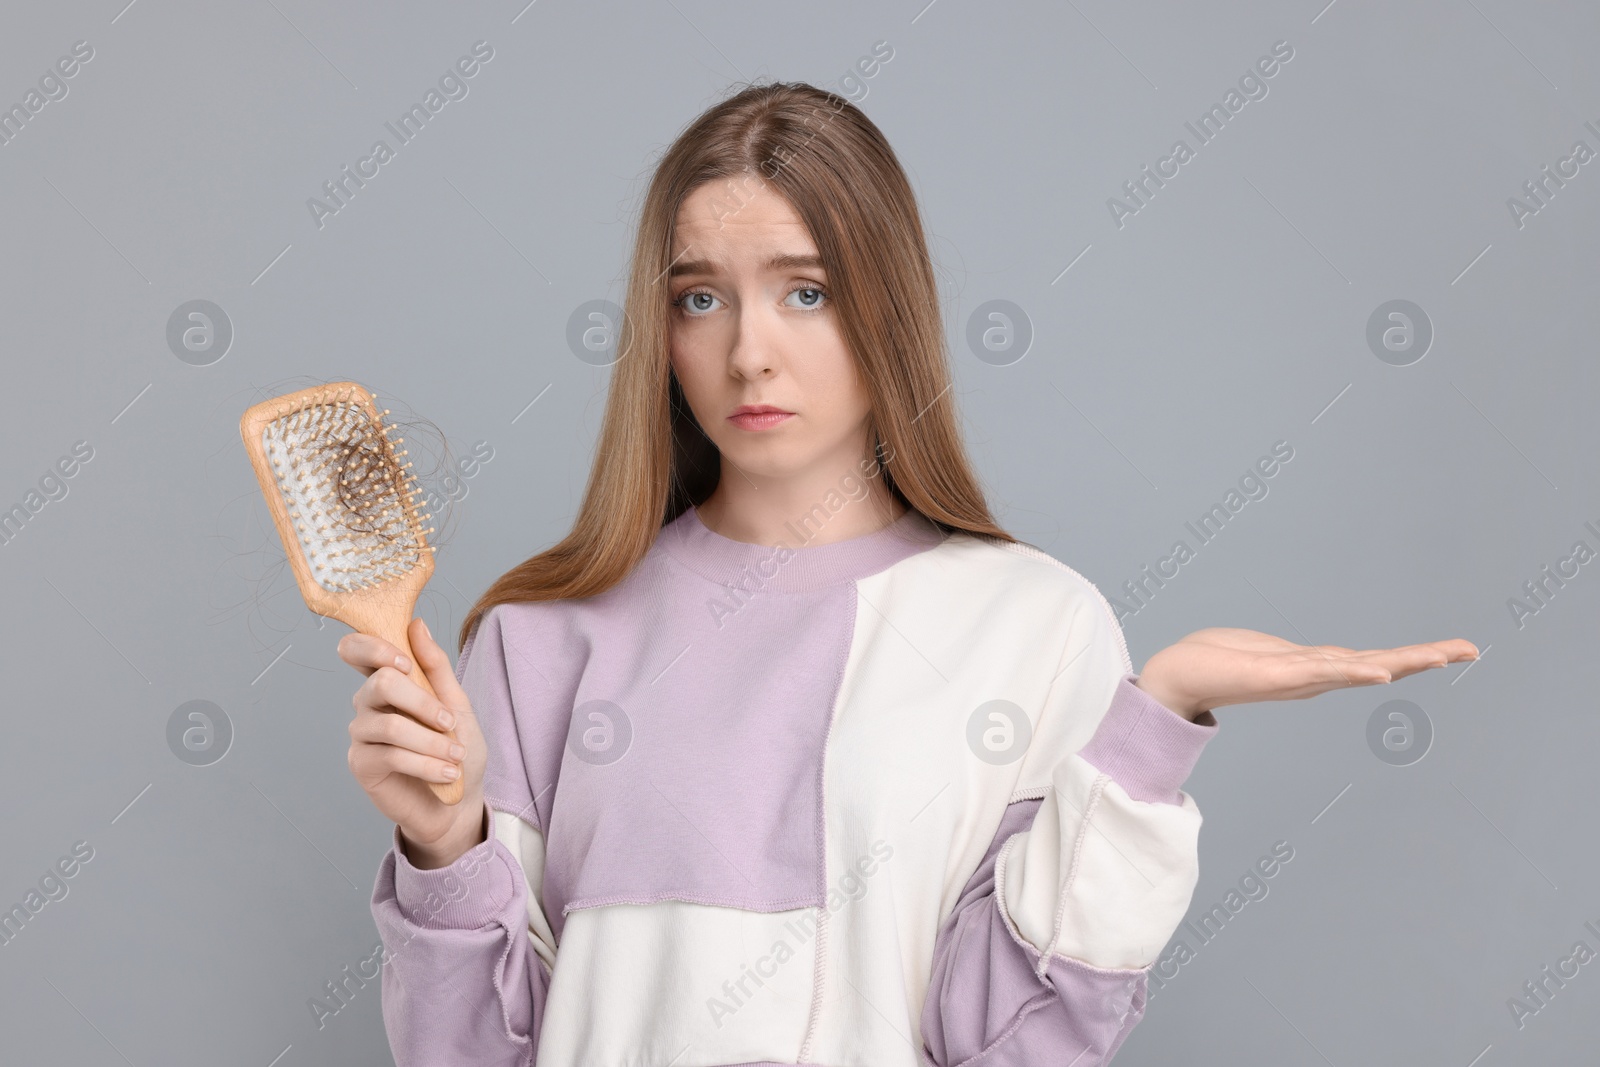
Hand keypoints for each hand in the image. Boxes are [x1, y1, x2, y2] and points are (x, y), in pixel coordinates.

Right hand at [338, 617, 487, 868]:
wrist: (459, 801)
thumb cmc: (457, 748)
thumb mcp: (456, 703)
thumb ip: (435, 666)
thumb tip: (416, 625)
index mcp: (388, 680)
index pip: (356, 649)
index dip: (374, 648)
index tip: (406, 662)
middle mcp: (367, 703)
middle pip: (381, 683)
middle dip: (423, 703)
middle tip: (450, 722)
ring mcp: (362, 734)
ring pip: (390, 725)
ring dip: (431, 741)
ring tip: (456, 757)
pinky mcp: (362, 764)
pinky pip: (390, 755)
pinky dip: (426, 764)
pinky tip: (446, 774)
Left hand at [1134, 627, 1479, 721]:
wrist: (1174, 677)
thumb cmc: (1216, 661)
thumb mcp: (1266, 653)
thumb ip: (1295, 660)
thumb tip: (1313, 662)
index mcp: (1315, 668)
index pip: (1374, 660)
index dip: (1414, 657)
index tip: (1456, 650)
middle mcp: (1313, 676)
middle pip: (1380, 665)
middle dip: (1426, 658)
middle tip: (1471, 650)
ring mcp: (1298, 678)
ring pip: (1358, 668)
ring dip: (1400, 663)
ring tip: (1439, 656)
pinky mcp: (1275, 677)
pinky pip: (1319, 672)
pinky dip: (1350, 673)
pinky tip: (1377, 673)